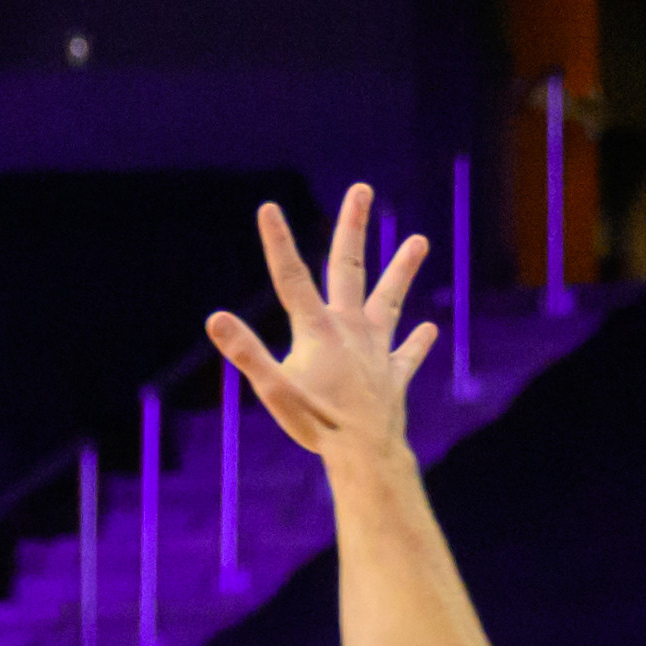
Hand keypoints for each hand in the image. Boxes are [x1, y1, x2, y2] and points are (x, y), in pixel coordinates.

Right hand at [208, 184, 435, 464]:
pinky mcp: (393, 376)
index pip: (291, 278)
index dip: (277, 243)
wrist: (366, 454)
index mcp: (318, 329)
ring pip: (390, 301)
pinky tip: (430, 328)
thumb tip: (215, 319)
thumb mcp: (273, 390)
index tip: (268, 208)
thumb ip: (246, 352)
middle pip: (350, 268)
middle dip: (352, 228)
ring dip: (403, 270)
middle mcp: (351, 329)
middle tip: (362, 190)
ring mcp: (376, 350)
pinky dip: (417, 342)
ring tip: (420, 240)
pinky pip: (407, 354)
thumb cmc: (317, 424)